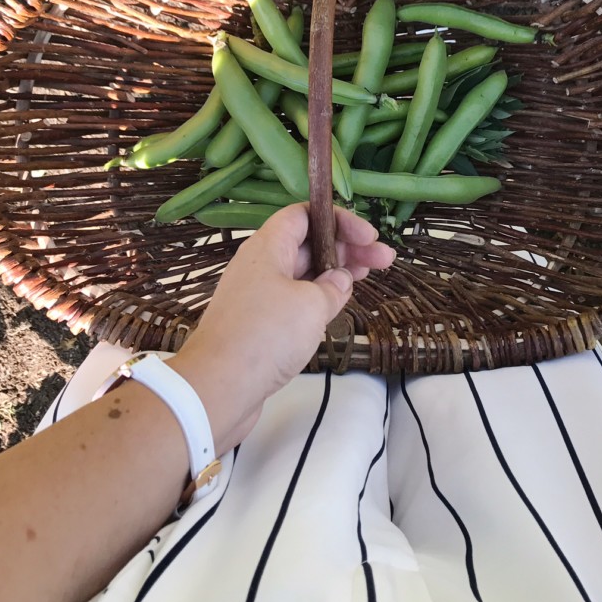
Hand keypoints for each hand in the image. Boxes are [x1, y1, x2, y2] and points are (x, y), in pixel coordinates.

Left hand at [170, 204, 394, 452]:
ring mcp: (259, 296)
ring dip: (336, 272)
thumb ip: (332, 287)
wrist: (218, 387)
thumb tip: (339, 280)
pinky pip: (294, 299)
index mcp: (268, 247)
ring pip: (303, 273)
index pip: (304, 215)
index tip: (369, 237)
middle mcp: (261, 266)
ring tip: (369, 277)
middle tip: (384, 259)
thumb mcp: (311, 305)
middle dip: (346, 248)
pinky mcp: (259, 324)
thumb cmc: (265, 336)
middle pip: (308, 244)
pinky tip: (338, 306)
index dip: (338, 219)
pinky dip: (318, 298)